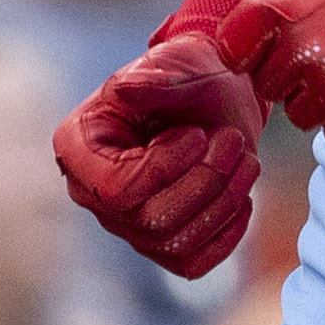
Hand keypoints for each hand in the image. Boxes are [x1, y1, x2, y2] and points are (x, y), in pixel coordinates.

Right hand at [56, 27, 263, 278]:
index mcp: (80, 147)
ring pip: (176, 243)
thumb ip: (155, 76)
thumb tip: (124, 89)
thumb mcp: (179, 63)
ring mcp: (127, 225)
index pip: (115, 188)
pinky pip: (193, 261)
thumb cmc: (191, 76)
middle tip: (233, 141)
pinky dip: (228, 231)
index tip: (196, 134)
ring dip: (224, 200)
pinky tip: (242, 195)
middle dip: (204, 181)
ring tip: (244, 156)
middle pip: (149, 220)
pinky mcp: (162, 246)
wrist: (219, 98)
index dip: (163, 169)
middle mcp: (94, 193)